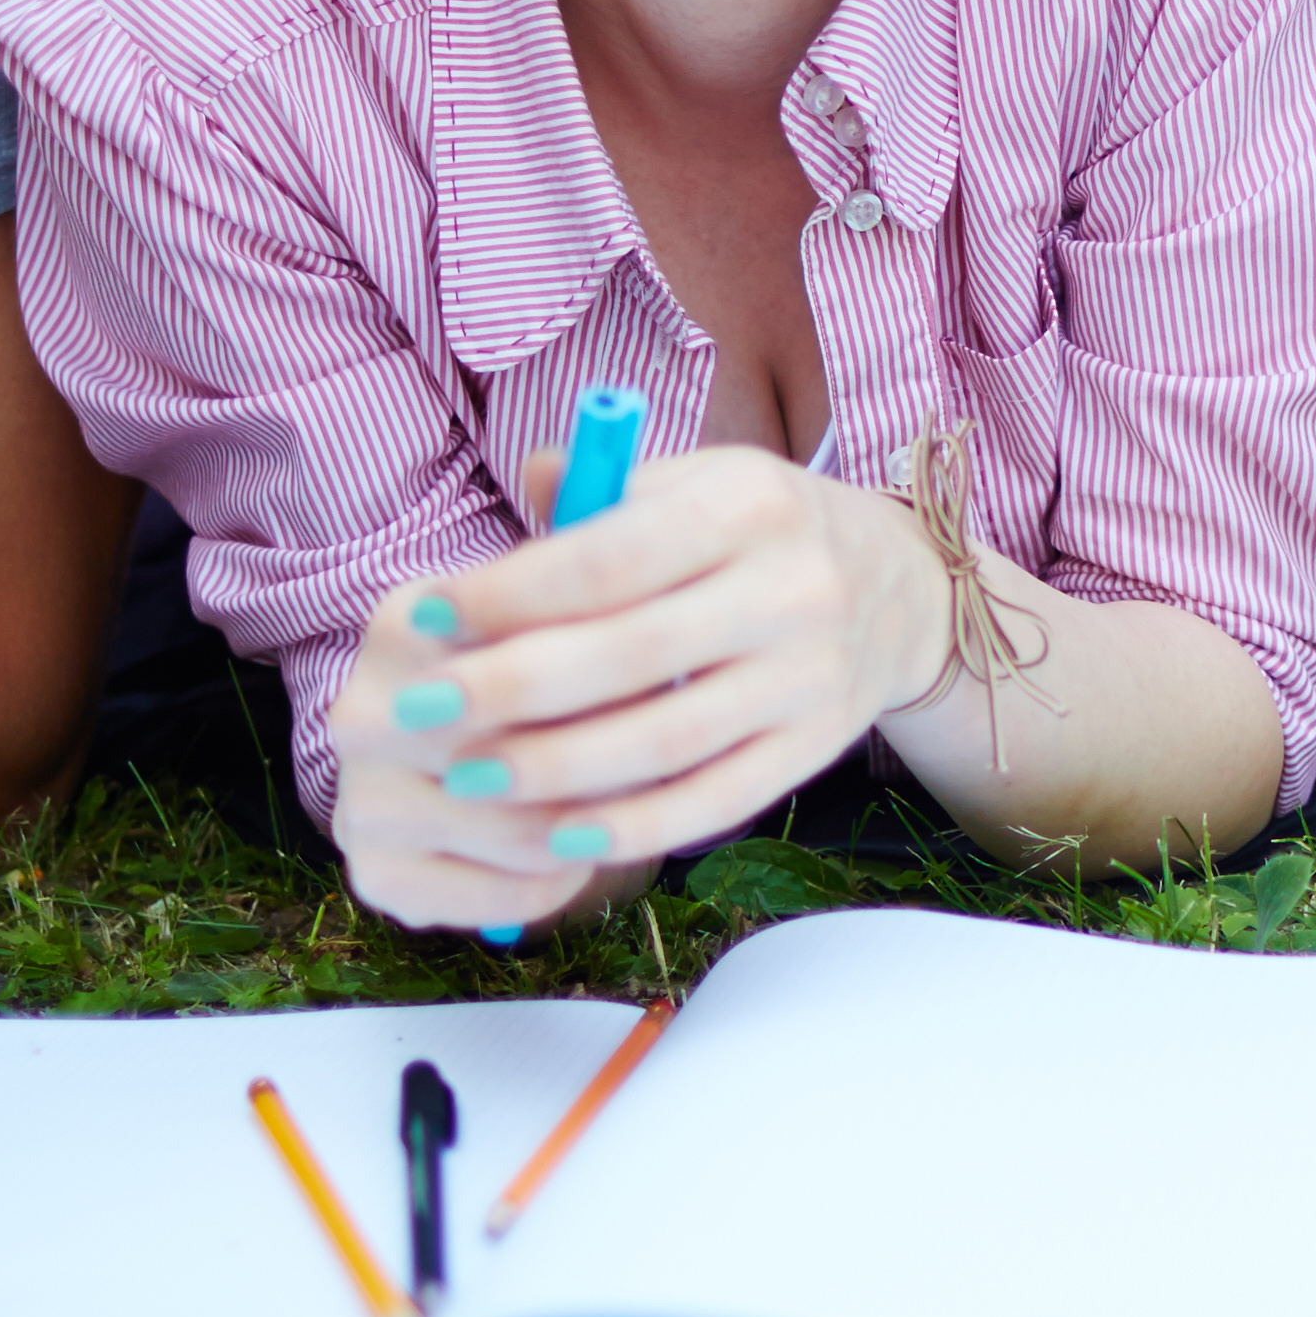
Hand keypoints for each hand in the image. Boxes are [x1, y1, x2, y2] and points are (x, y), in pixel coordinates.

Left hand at [328, 444, 951, 936]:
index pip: (610, 557)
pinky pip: (716, 801)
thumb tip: (534, 484)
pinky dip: (635, 826)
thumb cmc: (760, 532)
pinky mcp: (816, 747)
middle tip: (415, 710)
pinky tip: (560, 835)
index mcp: (750, 505)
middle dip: (506, 688)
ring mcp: (811, 677)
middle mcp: (792, 589)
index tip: (424, 615)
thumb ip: (610, 492)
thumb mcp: (700, 481)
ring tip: (466, 778)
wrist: (900, 589)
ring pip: (666, 740)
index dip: (508, 593)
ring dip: (554, 768)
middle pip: (629, 653)